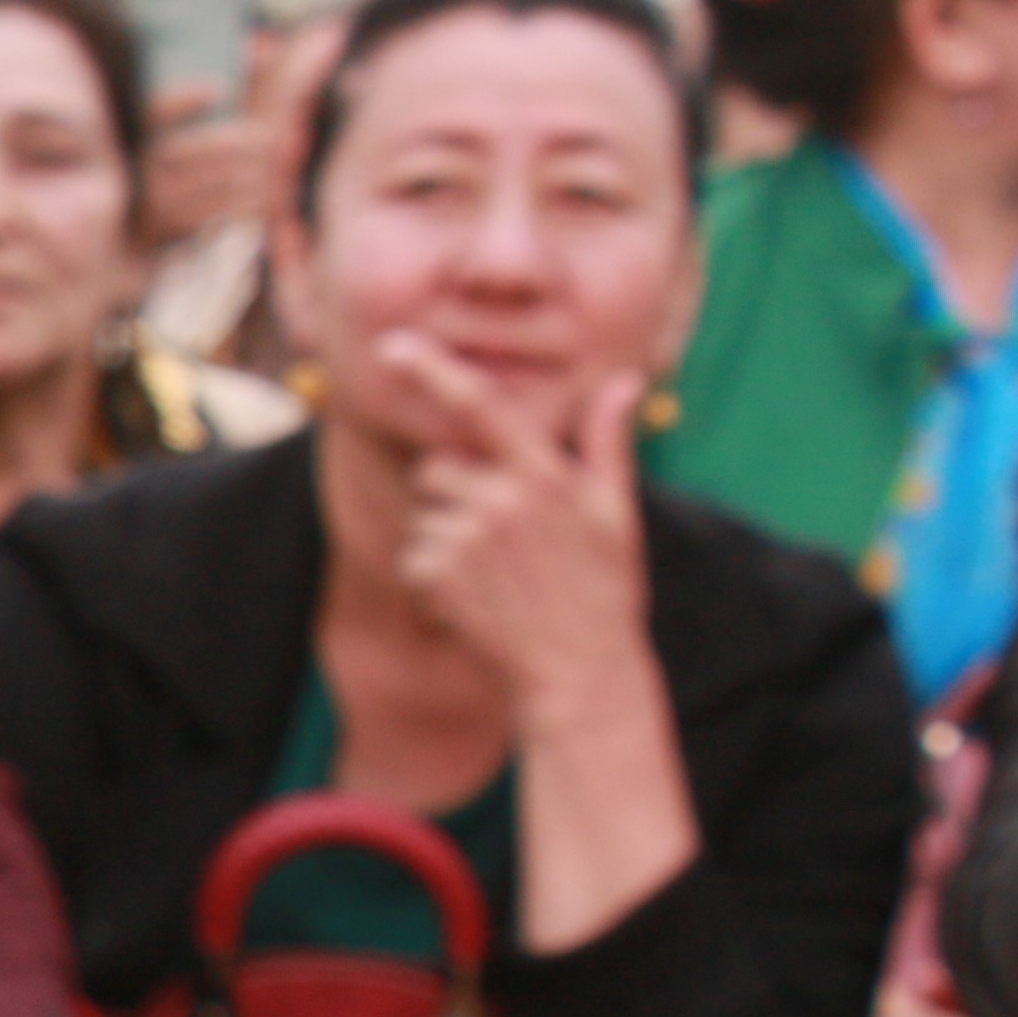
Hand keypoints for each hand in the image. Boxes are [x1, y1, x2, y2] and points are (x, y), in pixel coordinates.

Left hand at [373, 332, 654, 727]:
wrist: (578, 672)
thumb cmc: (602, 589)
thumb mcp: (615, 511)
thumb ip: (607, 442)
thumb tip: (625, 380)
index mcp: (544, 474)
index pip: (482, 406)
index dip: (434, 370)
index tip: (392, 344)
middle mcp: (501, 498)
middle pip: (437, 466)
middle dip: (454, 489)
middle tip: (502, 535)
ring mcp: (465, 538)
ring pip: (422, 511)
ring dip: (444, 533)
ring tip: (495, 570)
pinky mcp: (436, 574)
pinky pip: (411, 553)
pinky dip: (431, 573)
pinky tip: (474, 595)